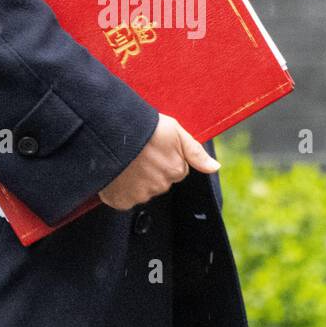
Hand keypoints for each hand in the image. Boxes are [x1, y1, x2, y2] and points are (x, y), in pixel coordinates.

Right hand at [97, 113, 218, 210]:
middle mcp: (160, 186)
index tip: (152, 148)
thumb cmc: (143, 126)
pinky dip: (120, 190)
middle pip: (160, 181)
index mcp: (176, 169)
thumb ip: (196, 152)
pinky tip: (116, 173)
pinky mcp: (121, 200)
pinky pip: (123, 199)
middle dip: (151, 170)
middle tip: (137, 153)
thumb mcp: (174, 130)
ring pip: (142, 190)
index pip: (176, 170)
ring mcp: (140, 194)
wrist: (109, 129)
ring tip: (125, 160)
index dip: (165, 158)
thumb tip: (215, 167)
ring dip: (135, 180)